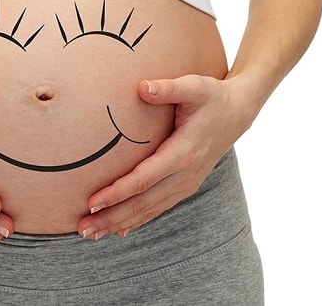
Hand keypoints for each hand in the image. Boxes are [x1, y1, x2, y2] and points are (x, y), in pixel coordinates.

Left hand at [77, 74, 256, 239]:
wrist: (239, 112)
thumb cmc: (213, 97)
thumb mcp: (195, 86)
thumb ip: (168, 88)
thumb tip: (142, 87)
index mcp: (183, 153)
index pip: (144, 179)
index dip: (117, 193)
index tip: (92, 202)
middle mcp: (185, 175)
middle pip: (142, 203)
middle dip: (111, 217)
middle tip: (82, 229)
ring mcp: (186, 183)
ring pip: (149, 210)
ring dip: (119, 224)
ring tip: (91, 234)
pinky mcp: (185, 185)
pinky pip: (158, 208)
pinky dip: (137, 221)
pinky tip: (119, 231)